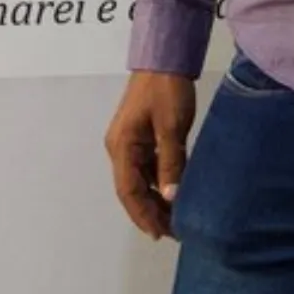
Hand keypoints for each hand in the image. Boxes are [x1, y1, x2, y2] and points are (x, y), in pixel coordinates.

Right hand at [104, 70, 195, 239]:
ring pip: (139, 180)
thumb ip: (170, 163)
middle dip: (149, 212)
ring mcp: (128, 143)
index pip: (129, 191)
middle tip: (172, 232)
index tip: (159, 234)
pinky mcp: (139, 137)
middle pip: (131, 189)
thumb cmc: (167, 91)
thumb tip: (171, 198)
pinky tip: (173, 193)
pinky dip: (158, 184)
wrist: (164, 59)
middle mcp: (120, 148)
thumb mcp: (171, 128)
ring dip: (154, 200)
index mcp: (122, 147)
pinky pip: (146, 168)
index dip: (143, 215)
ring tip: (174, 219)